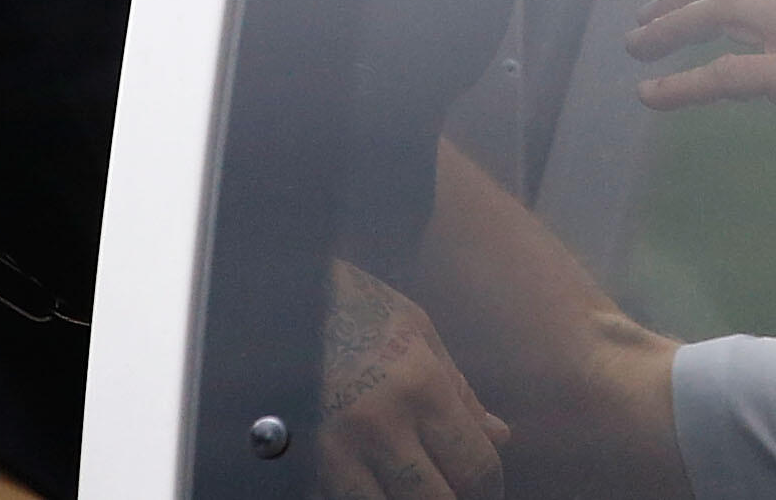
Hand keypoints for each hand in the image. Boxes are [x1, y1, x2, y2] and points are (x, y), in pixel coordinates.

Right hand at [317, 257, 510, 499]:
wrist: (277, 296)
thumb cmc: (354, 307)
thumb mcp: (418, 332)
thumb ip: (460, 390)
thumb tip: (498, 436)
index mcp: (420, 386)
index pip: (474, 464)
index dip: (490, 488)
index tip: (489, 491)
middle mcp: (379, 423)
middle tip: (454, 492)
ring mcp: (334, 448)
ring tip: (413, 487)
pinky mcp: (300, 462)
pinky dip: (365, 496)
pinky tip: (375, 483)